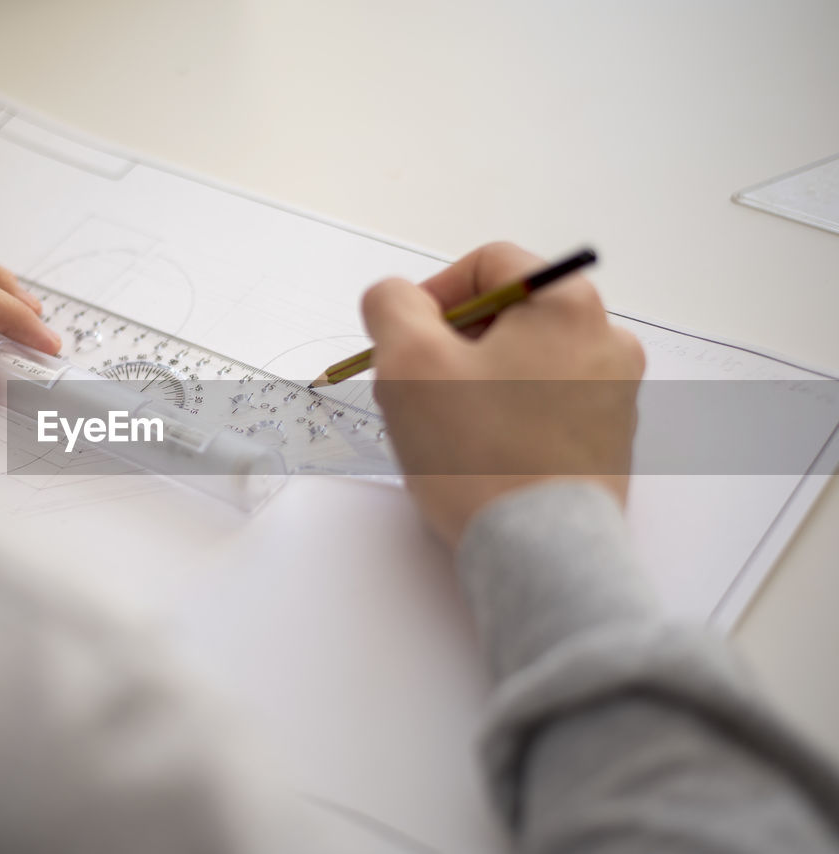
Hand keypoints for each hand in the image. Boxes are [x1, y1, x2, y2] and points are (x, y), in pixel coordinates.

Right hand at [361, 242, 645, 546]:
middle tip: (417, 388)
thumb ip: (392, 306)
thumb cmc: (476, 451)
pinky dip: (508, 416)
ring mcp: (616, 394)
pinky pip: (547, 406)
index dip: (434, 294)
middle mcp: (607, 340)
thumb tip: (397, 297)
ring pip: (526, 362)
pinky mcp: (610, 441)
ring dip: (477, 381)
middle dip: (453, 344)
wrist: (538, 551)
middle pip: (510, 315)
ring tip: (445, 428)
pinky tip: (480, 454)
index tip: (404, 341)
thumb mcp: (408, 361)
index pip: (490, 265)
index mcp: (568, 304)